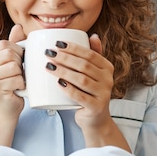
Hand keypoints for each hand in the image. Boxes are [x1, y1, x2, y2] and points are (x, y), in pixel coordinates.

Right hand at [0, 24, 25, 148]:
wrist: (5, 110)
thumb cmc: (9, 84)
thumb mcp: (9, 62)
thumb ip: (13, 44)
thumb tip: (18, 26)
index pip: (5, 44)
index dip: (17, 51)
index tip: (18, 62)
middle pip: (9, 53)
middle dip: (19, 63)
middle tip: (17, 73)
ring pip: (14, 66)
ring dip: (21, 75)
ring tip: (16, 81)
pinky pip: (17, 79)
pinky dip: (22, 84)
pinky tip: (16, 89)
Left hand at [45, 34, 129, 150]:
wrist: (95, 120)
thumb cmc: (90, 93)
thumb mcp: (94, 74)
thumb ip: (94, 55)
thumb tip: (93, 35)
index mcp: (107, 68)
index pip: (90, 54)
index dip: (73, 47)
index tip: (57, 43)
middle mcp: (108, 80)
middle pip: (84, 65)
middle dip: (65, 58)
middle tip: (49, 54)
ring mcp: (103, 94)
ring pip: (82, 79)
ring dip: (63, 71)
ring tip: (49, 66)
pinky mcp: (96, 107)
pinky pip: (81, 96)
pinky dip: (69, 89)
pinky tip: (58, 83)